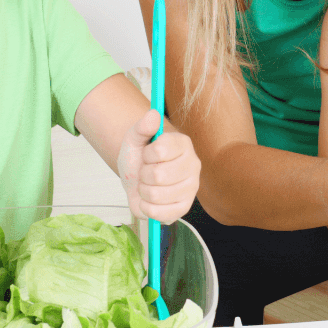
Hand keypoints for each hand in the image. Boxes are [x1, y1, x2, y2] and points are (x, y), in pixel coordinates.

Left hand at [118, 109, 200, 224]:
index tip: (147, 154)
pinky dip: (147, 208)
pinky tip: (149, 200)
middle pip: (158, 175)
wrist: (136, 177)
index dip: (146, 154)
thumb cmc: (139, 156)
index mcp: (183, 144)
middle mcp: (193, 165)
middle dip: (143, 175)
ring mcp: (191, 188)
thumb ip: (142, 126)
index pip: (159, 150)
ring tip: (147, 185)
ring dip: (143, 191)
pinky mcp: (184, 207)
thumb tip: (153, 114)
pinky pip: (160, 213)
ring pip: (156, 195)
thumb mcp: (135, 137)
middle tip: (146, 172)